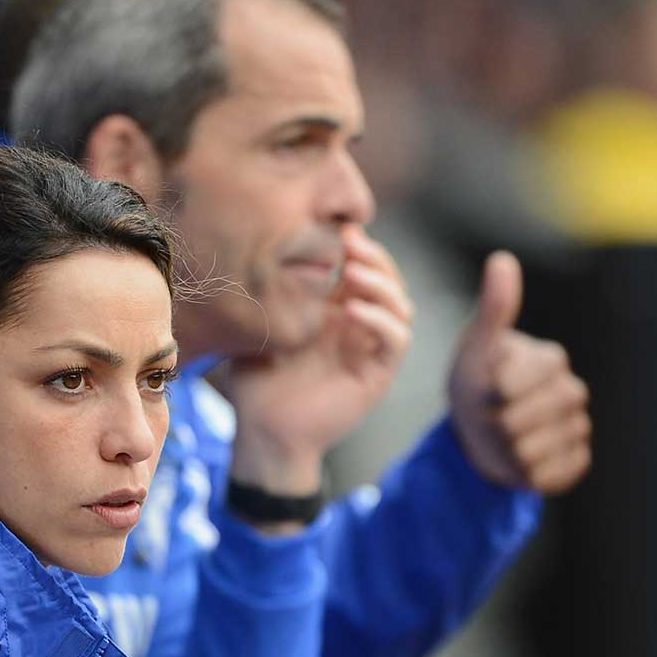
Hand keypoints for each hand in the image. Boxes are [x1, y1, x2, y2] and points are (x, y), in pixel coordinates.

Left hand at [221, 227, 413, 496]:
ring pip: (400, 305)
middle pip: (386, 279)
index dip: (356, 244)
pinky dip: (380, 321)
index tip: (336, 225)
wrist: (264, 431)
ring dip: (381, 283)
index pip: (361, 268)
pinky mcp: (378, 374)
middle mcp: (359, 327)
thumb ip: (272, 294)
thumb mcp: (261, 327)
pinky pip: (396, 340)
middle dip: (373, 255)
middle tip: (349, 239)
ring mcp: (371, 349)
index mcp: (334, 311)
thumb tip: (267, 249)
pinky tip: (351, 310)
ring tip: (351, 272)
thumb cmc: (256, 381)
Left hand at [446, 251, 590, 493]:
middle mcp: (572, 390)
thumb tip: (502, 259)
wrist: (478, 433)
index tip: (485, 390)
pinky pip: (551, 475)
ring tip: (502, 438)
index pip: (514, 385)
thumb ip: (493, 310)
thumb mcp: (475, 350)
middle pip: (523, 421)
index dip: (489, 395)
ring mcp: (578, 427)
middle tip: (491, 418)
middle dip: (495, 425)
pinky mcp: (577, 461)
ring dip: (506, 451)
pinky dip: (527, 473)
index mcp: (551, 359)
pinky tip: (519, 459)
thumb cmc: (475, 385)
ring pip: (534, 451)